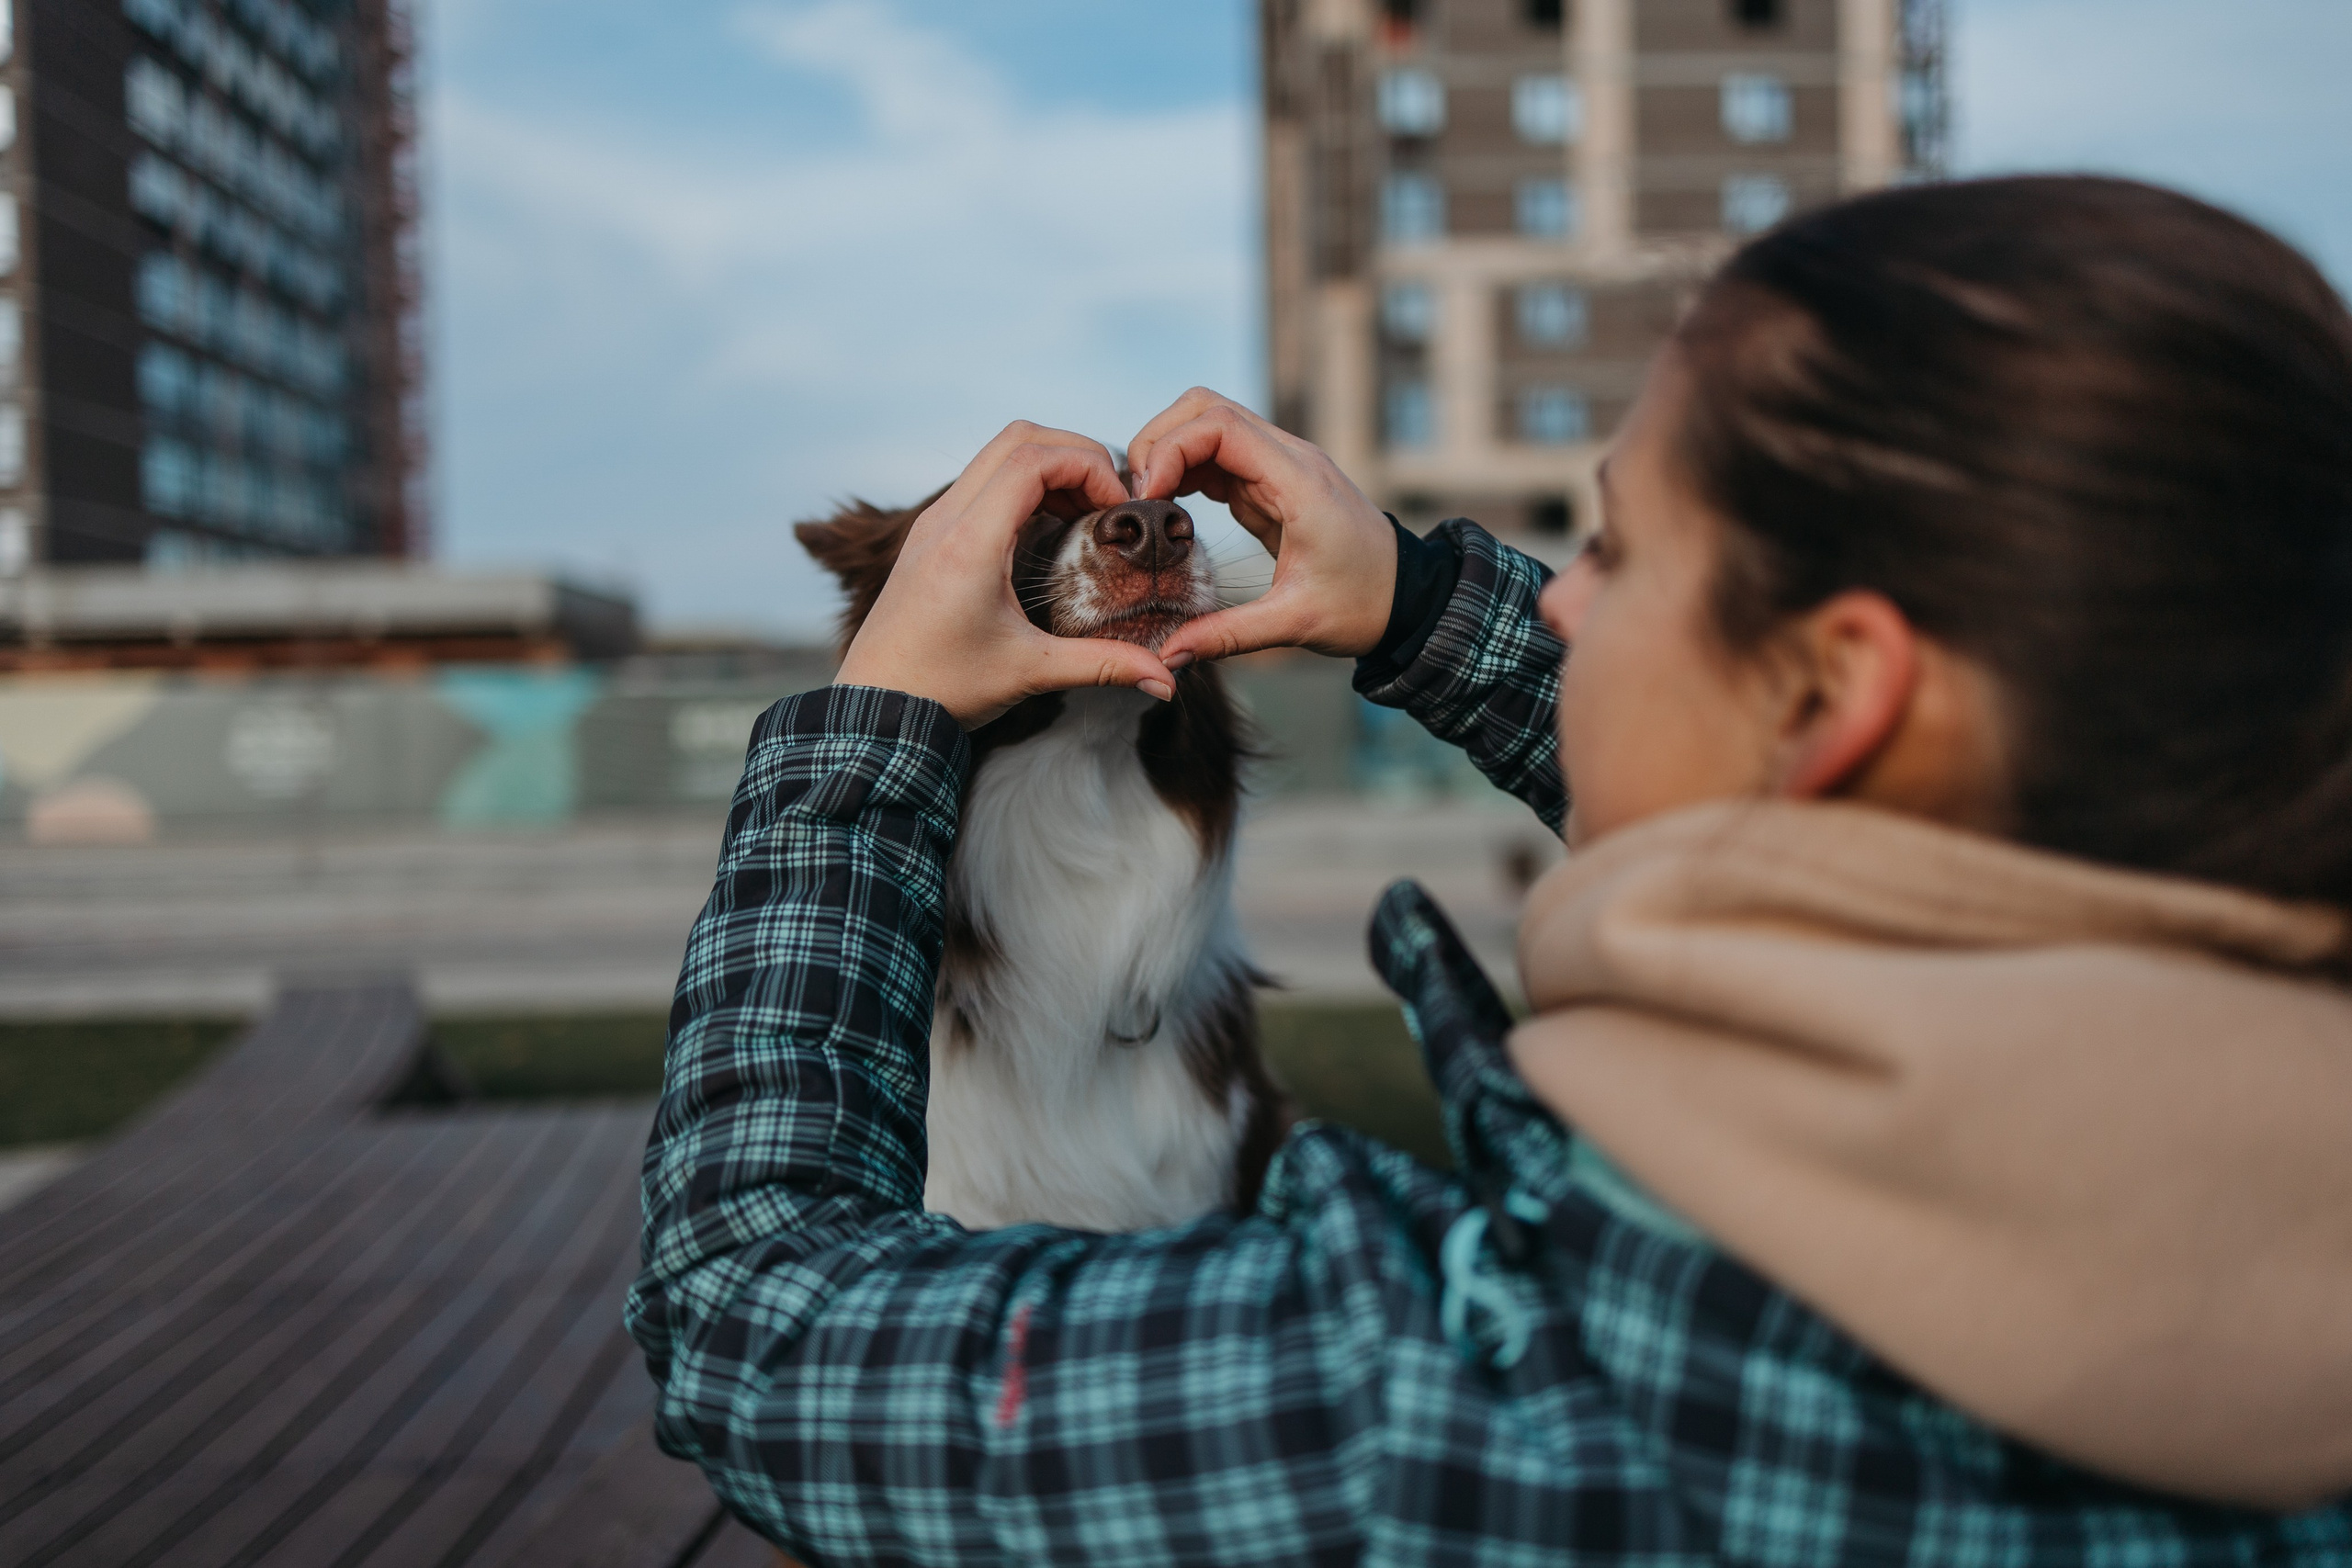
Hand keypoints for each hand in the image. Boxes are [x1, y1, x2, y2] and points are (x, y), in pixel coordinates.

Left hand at [835, 422, 1177, 726]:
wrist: (876, 710)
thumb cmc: (945, 690)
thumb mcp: (1031, 674)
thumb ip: (1104, 666)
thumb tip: (1168, 679)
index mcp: (970, 544)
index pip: (1033, 458)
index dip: (1088, 466)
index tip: (1118, 507)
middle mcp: (946, 520)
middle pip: (1017, 438)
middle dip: (1075, 454)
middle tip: (1110, 498)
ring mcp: (933, 523)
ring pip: (997, 453)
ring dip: (1049, 465)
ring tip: (1087, 510)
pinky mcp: (929, 535)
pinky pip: (981, 480)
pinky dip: (1023, 483)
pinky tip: (1051, 525)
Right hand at [1127, 388, 1396, 662]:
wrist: (1406, 598)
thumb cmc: (1362, 605)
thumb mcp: (1296, 624)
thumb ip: (1228, 635)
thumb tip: (1167, 657)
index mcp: (1299, 480)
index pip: (1220, 425)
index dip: (1170, 450)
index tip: (1147, 497)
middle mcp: (1288, 458)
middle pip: (1205, 408)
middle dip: (1159, 441)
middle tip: (1138, 497)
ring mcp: (1279, 465)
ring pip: (1208, 423)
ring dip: (1168, 452)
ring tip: (1146, 503)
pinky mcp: (1270, 482)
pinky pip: (1217, 454)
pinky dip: (1185, 468)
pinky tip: (1168, 506)